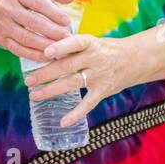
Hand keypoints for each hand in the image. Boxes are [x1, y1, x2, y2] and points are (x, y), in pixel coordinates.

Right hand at [0, 0, 74, 59]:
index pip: (37, 3)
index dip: (54, 13)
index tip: (67, 21)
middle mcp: (6, 7)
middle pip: (33, 22)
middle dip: (52, 32)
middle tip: (68, 37)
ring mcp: (2, 25)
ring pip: (26, 38)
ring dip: (45, 45)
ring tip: (61, 48)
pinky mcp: (1, 39)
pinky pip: (19, 50)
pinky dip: (34, 55)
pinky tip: (48, 56)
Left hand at [23, 33, 141, 127]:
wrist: (136, 59)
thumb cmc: (103, 48)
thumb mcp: (90, 41)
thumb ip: (69, 45)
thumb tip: (40, 48)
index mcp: (90, 43)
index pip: (75, 43)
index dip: (61, 47)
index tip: (45, 52)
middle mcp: (94, 59)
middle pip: (67, 66)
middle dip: (45, 74)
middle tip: (28, 80)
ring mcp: (99, 76)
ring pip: (72, 84)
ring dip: (51, 90)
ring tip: (34, 95)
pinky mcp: (103, 90)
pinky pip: (88, 104)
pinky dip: (76, 114)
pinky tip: (63, 122)